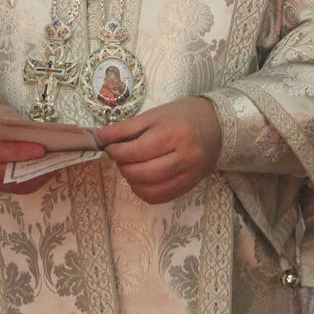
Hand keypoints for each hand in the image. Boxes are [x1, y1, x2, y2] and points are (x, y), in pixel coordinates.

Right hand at [0, 103, 50, 193]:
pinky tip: (46, 172)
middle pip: (5, 174)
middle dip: (32, 168)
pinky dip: (32, 181)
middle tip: (54, 160)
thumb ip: (17, 131)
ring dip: (35, 177)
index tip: (41, 150)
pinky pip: (14, 189)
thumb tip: (44, 141)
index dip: (19, 152)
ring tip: (54, 166)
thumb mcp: (1, 117)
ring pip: (11, 185)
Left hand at [95, 97, 221, 204]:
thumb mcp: (153, 115)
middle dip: (123, 166)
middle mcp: (184, 157)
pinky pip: (159, 197)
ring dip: (131, 180)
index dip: (116, 152)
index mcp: (174, 134)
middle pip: (141, 172)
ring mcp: (189, 175)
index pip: (136, 151)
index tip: (110, 147)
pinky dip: (143, 191)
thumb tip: (98, 138)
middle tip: (120, 157)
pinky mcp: (189, 187)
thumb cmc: (182, 116)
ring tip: (131, 166)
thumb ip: (124, 128)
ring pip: (148, 189)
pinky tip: (141, 179)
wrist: (216, 127)